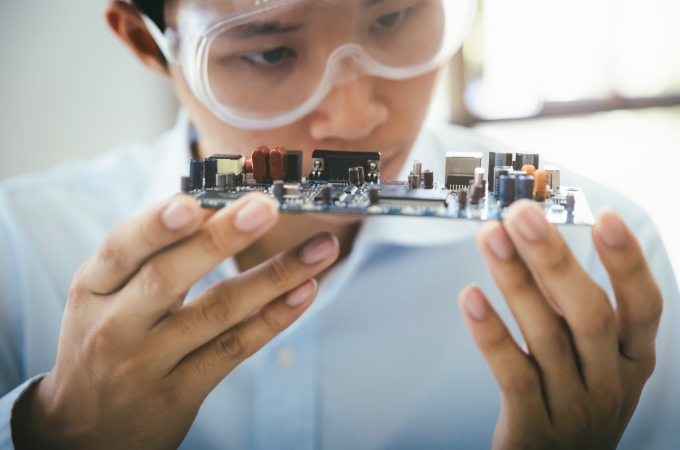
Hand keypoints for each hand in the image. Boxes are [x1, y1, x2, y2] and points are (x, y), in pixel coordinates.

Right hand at [14, 193, 339, 448]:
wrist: (87, 426)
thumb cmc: (104, 340)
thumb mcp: (105, 295)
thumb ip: (148, 254)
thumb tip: (215, 205)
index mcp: (94, 288)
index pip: (122, 248)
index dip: (157, 224)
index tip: (195, 201)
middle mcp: (116, 326)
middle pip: (169, 277)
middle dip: (221, 239)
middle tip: (266, 208)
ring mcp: (149, 363)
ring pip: (217, 312)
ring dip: (274, 276)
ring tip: (321, 248)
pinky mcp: (179, 393)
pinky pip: (233, 350)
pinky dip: (273, 319)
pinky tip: (305, 291)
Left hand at [458, 200, 662, 449]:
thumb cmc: (576, 400)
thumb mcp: (590, 358)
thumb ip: (568, 306)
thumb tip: (540, 244)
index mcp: (632, 360)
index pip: (644, 307)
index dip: (628, 262)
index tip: (605, 216)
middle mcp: (609, 381)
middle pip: (589, 313)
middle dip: (555, 258)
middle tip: (522, 214)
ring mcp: (573, 406)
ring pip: (547, 337)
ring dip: (516, 281)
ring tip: (489, 237)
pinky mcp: (532, 427)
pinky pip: (513, 374)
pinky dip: (492, 334)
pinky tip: (471, 297)